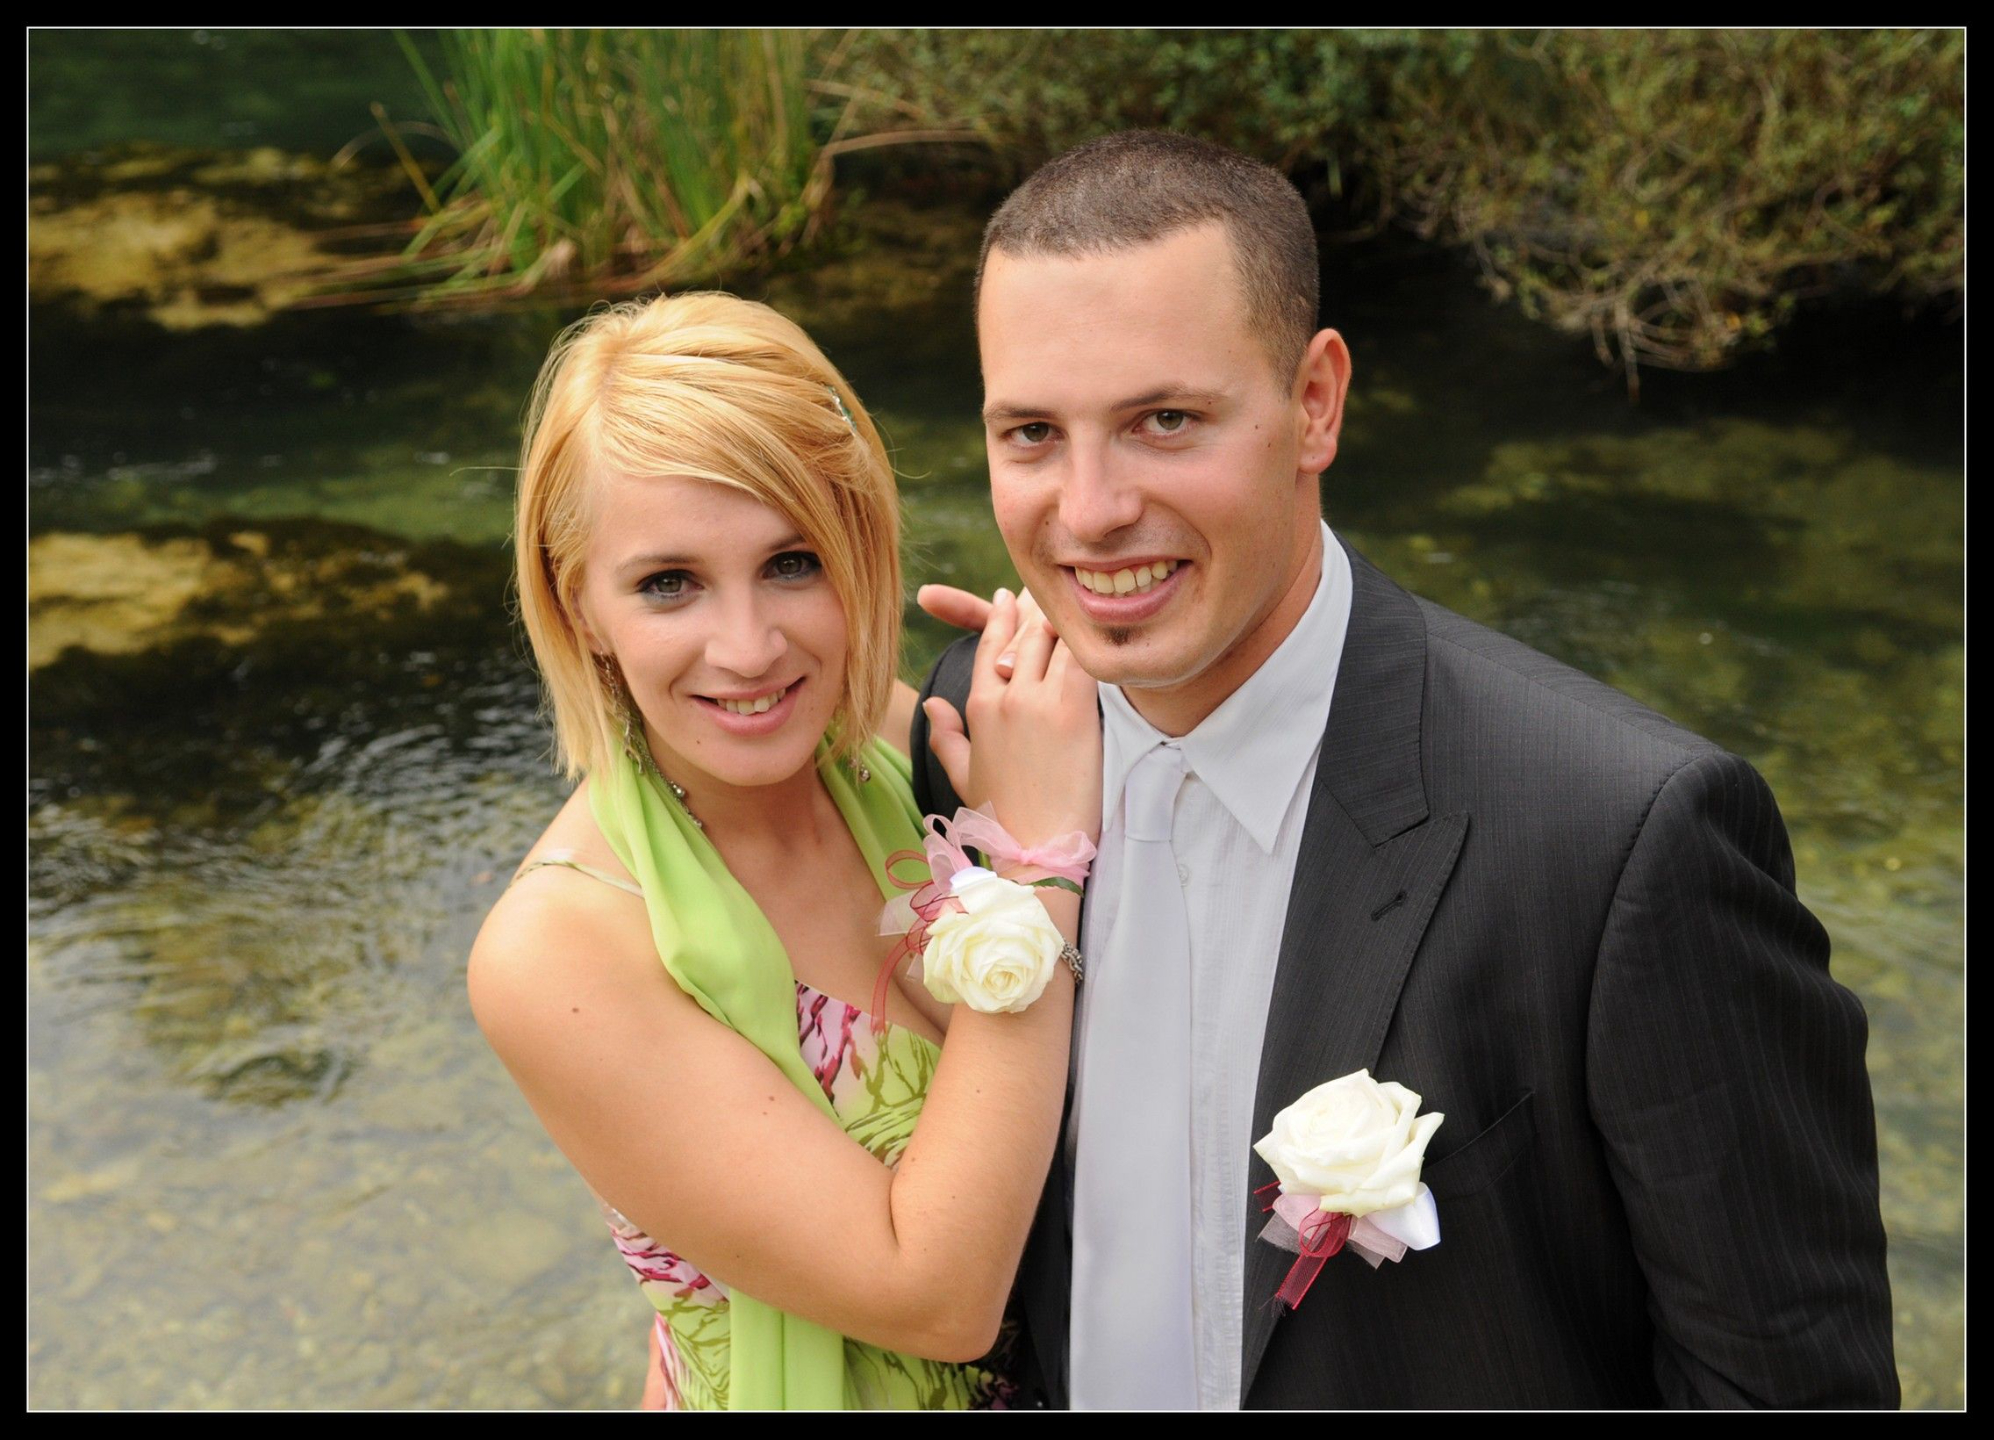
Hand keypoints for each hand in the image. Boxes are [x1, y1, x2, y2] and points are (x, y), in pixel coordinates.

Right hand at [923, 589, 1099, 846]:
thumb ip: (946, 736)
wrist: (1035, 851)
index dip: (1001, 615)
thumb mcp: (963, 776)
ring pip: (1056, 636)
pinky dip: (1096, 641)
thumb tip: (931, 704)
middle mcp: (1004, 696)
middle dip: (1042, 607)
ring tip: (1087, 603)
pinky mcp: (1074, 710)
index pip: (989, 643)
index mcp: (977, 707)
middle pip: (1027, 631)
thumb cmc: (1001, 821)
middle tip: (1060, 591)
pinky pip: (1086, 656)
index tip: (1010, 594)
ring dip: (1071, 619)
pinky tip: (1107, 630)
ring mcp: (1037, 700)